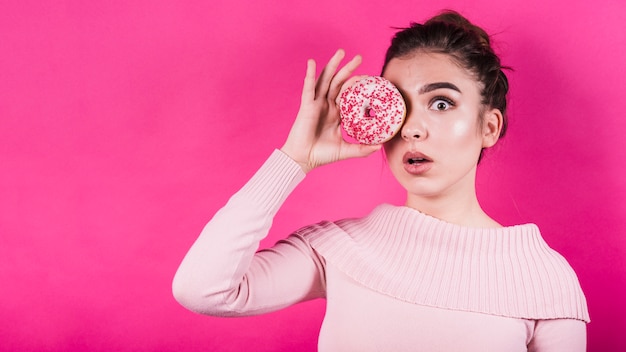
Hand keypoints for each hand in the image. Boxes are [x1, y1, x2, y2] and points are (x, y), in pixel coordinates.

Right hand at [280, 49, 381, 172]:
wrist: (304, 160)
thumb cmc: (322, 155)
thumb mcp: (346, 150)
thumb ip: (362, 149)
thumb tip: (379, 147)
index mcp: (336, 113)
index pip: (348, 93)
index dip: (357, 84)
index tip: (370, 78)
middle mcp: (326, 105)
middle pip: (338, 82)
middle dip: (348, 68)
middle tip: (359, 57)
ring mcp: (316, 104)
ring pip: (325, 80)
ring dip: (332, 65)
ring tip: (341, 52)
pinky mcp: (306, 106)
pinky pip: (308, 88)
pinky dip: (310, 75)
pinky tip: (312, 63)